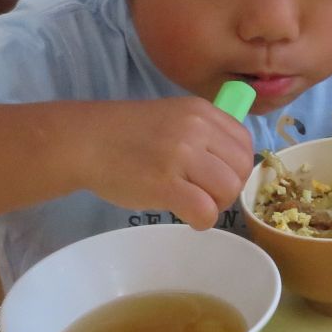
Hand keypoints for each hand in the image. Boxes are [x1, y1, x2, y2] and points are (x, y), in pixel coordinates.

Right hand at [75, 97, 254, 229]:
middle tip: (204, 195)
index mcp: (202, 111)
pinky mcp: (165, 184)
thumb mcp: (173, 117)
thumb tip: (233, 161)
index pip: (245, 143)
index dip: (237, 167)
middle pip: (241, 170)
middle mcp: (196, 129)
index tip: (217, 177)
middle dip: (227, 189)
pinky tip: (184, 215)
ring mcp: (181, 155)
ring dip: (215, 205)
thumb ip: (204, 133)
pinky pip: (205, 211)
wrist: (86, 141)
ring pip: (228, 191)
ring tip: (193, 204)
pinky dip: (201, 220)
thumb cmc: (127, 133)